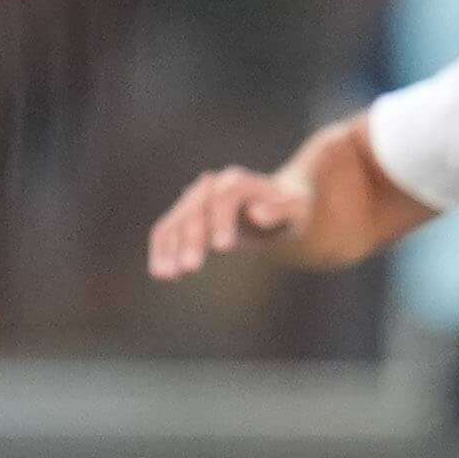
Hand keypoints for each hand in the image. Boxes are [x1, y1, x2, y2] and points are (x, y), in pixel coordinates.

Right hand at [149, 166, 313, 279]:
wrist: (278, 203)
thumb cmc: (293, 208)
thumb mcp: (297, 209)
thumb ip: (281, 210)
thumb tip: (256, 214)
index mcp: (239, 181)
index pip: (225, 198)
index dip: (222, 222)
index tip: (223, 249)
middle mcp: (211, 186)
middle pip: (196, 210)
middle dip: (193, 239)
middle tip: (191, 268)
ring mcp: (195, 201)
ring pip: (175, 221)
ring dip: (169, 248)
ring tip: (165, 276)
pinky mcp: (186, 217)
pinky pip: (167, 231)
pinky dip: (163, 251)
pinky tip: (161, 274)